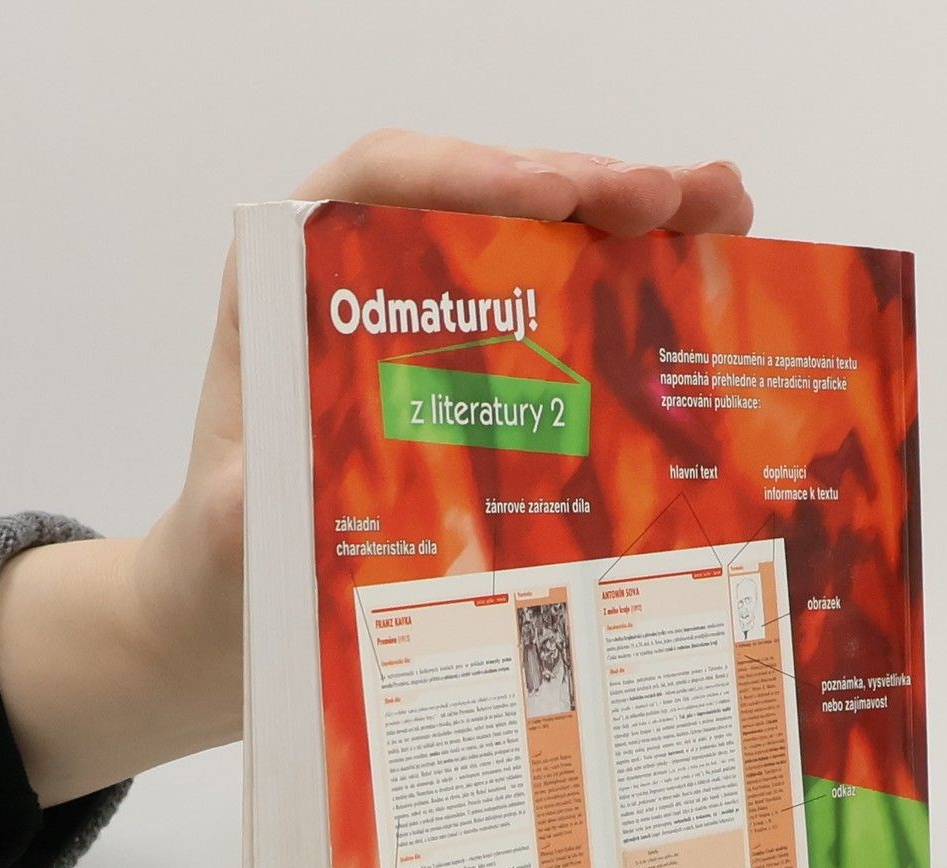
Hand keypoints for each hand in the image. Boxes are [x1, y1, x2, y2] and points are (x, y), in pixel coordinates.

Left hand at [0, 132, 753, 804]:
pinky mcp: (484, 378)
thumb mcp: (222, 535)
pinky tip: (709, 278)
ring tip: (724, 211)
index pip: (380, 182)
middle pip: (486, 198)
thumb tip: (262, 498)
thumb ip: (236, 508)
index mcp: (290, 281)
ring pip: (541, 243)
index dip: (472, 174)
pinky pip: (566, 315)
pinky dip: (638, 293)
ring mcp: (437, 326)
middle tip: (675, 198)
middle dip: (586, 188)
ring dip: (636, 224)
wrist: (235, 613)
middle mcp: (369, 283)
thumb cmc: (223, 561)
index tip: (552, 196)